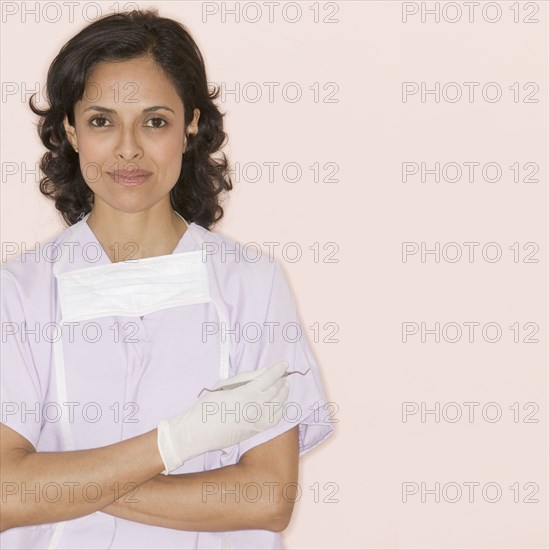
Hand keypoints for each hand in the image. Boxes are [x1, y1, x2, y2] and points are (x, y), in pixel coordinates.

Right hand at [157, 361, 289, 473]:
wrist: (197, 433)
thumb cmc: (206, 406)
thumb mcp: (223, 385)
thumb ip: (246, 377)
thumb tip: (264, 371)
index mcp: (245, 393)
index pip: (268, 379)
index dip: (278, 370)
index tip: (284, 364)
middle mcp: (254, 408)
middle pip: (276, 391)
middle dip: (282, 381)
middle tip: (284, 375)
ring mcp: (257, 421)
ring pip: (278, 405)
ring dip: (284, 394)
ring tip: (285, 387)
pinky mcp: (255, 431)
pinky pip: (274, 420)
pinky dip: (280, 410)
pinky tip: (280, 404)